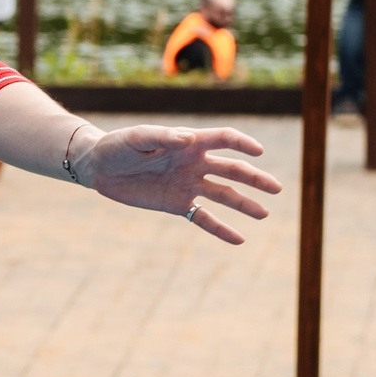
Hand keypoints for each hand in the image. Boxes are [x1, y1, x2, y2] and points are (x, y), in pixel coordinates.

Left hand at [75, 124, 281, 243]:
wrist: (99, 167)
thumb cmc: (118, 146)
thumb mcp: (137, 138)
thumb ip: (162, 137)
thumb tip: (189, 138)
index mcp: (189, 142)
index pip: (223, 140)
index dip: (242, 143)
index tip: (258, 151)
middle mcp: (194, 163)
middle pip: (231, 170)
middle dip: (254, 179)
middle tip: (276, 189)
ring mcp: (187, 184)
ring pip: (223, 195)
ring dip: (244, 204)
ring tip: (264, 214)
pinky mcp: (176, 203)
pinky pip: (202, 217)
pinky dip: (220, 228)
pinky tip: (239, 238)